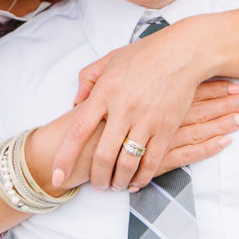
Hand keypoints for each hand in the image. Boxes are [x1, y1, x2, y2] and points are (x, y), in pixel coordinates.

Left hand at [50, 19, 238, 189]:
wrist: (182, 52)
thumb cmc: (144, 54)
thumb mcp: (109, 59)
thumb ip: (87, 80)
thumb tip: (75, 104)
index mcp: (105, 92)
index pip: (78, 131)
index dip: (65, 157)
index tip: (56, 176)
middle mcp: (123, 109)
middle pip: (102, 155)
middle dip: (96, 177)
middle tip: (96, 185)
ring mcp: (146, 120)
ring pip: (127, 163)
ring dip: (118, 181)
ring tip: (115, 185)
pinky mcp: (166, 127)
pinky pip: (152, 161)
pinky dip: (142, 177)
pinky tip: (136, 182)